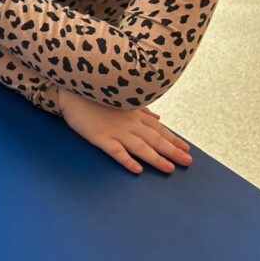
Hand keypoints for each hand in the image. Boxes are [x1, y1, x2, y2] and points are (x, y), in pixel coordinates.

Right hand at [57, 90, 192, 173]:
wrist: (71, 91)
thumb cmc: (95, 95)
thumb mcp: (121, 100)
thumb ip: (140, 110)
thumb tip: (157, 117)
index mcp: (134, 114)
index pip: (158, 128)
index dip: (173, 139)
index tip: (187, 149)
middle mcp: (128, 123)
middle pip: (154, 139)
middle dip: (172, 151)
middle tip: (188, 162)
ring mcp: (114, 131)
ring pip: (140, 146)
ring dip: (155, 158)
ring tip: (169, 169)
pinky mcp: (99, 137)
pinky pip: (116, 151)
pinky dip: (127, 160)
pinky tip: (137, 169)